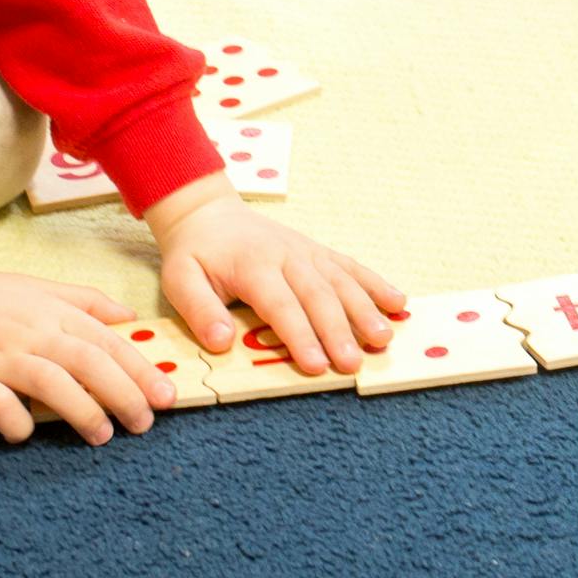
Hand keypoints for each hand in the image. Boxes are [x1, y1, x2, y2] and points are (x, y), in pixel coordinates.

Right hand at [0, 245, 172, 444]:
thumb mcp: (34, 289)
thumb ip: (82, 302)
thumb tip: (128, 315)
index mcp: (49, 311)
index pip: (105, 339)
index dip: (139, 368)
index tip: (166, 395)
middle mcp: (29, 332)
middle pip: (86, 360)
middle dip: (123, 392)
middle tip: (145, 422)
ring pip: (51, 381)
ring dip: (82, 410)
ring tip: (103, 436)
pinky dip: (17, 420)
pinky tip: (27, 433)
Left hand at [145, 176, 403, 375]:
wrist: (208, 213)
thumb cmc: (195, 254)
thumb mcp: (179, 279)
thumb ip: (199, 309)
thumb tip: (222, 341)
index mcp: (253, 265)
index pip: (280, 304)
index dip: (299, 335)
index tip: (314, 364)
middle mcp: (287, 256)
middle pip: (318, 295)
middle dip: (338, 330)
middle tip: (354, 363)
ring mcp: (307, 252)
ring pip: (341, 281)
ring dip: (365, 310)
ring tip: (384, 338)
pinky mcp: (318, 253)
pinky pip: (351, 267)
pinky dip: (375, 284)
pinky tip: (397, 302)